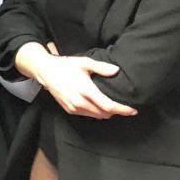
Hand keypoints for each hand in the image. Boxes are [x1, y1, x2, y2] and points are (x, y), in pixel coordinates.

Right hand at [15, 42, 135, 119]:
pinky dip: (96, 112)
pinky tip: (98, 105)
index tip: (133, 110)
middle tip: (124, 106)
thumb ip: (101, 67)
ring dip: (106, 113)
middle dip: (116, 112)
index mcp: (86, 90)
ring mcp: (74, 107)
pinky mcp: (69, 110)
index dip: (122, 110)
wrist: (46, 72)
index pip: (108, 106)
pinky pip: (88, 115)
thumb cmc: (66, 65)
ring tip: (112, 105)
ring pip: (96, 116)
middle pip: (104, 114)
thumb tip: (116, 70)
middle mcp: (80, 102)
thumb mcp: (84, 62)